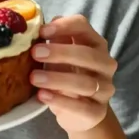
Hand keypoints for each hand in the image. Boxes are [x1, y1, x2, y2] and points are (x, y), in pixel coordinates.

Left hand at [29, 15, 117, 132]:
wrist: (80, 112)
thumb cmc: (67, 75)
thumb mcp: (59, 56)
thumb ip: (53, 40)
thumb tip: (35, 25)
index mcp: (94, 43)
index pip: (83, 26)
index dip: (63, 26)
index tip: (41, 31)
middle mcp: (105, 64)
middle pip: (88, 54)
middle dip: (60, 52)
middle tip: (35, 54)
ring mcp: (105, 88)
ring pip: (86, 82)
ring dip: (57, 79)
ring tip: (34, 78)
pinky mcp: (98, 111)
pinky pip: (83, 107)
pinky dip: (61, 101)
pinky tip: (42, 96)